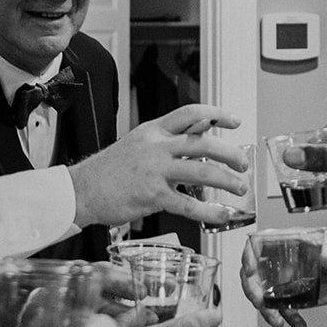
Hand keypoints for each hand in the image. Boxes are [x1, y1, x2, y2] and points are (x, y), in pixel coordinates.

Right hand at [69, 105, 248, 225]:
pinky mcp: (152, 197)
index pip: (191, 113)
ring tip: (240, 187)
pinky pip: (188, 205)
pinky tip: (221, 214)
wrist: (83, 190)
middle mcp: (156, 147)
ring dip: (227, 180)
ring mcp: (155, 172)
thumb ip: (170, 137)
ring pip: (201, 171)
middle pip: (203, 143)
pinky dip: (209, 211)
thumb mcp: (140, 141)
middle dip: (230, 153)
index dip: (217, 115)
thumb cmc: (112, 169)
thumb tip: (203, 129)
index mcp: (154, 130)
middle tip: (244, 163)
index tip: (236, 121)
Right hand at [241, 231, 326, 326]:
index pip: (257, 245)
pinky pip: (283, 309)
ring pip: (264, 296)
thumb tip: (325, 257)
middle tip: (261, 303)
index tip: (248, 270)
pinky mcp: (292, 295)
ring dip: (268, 311)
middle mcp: (280, 261)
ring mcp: (284, 279)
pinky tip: (299, 326)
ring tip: (279, 323)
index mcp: (286, 242)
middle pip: (254, 274)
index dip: (248, 257)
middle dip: (253, 291)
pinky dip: (289, 319)